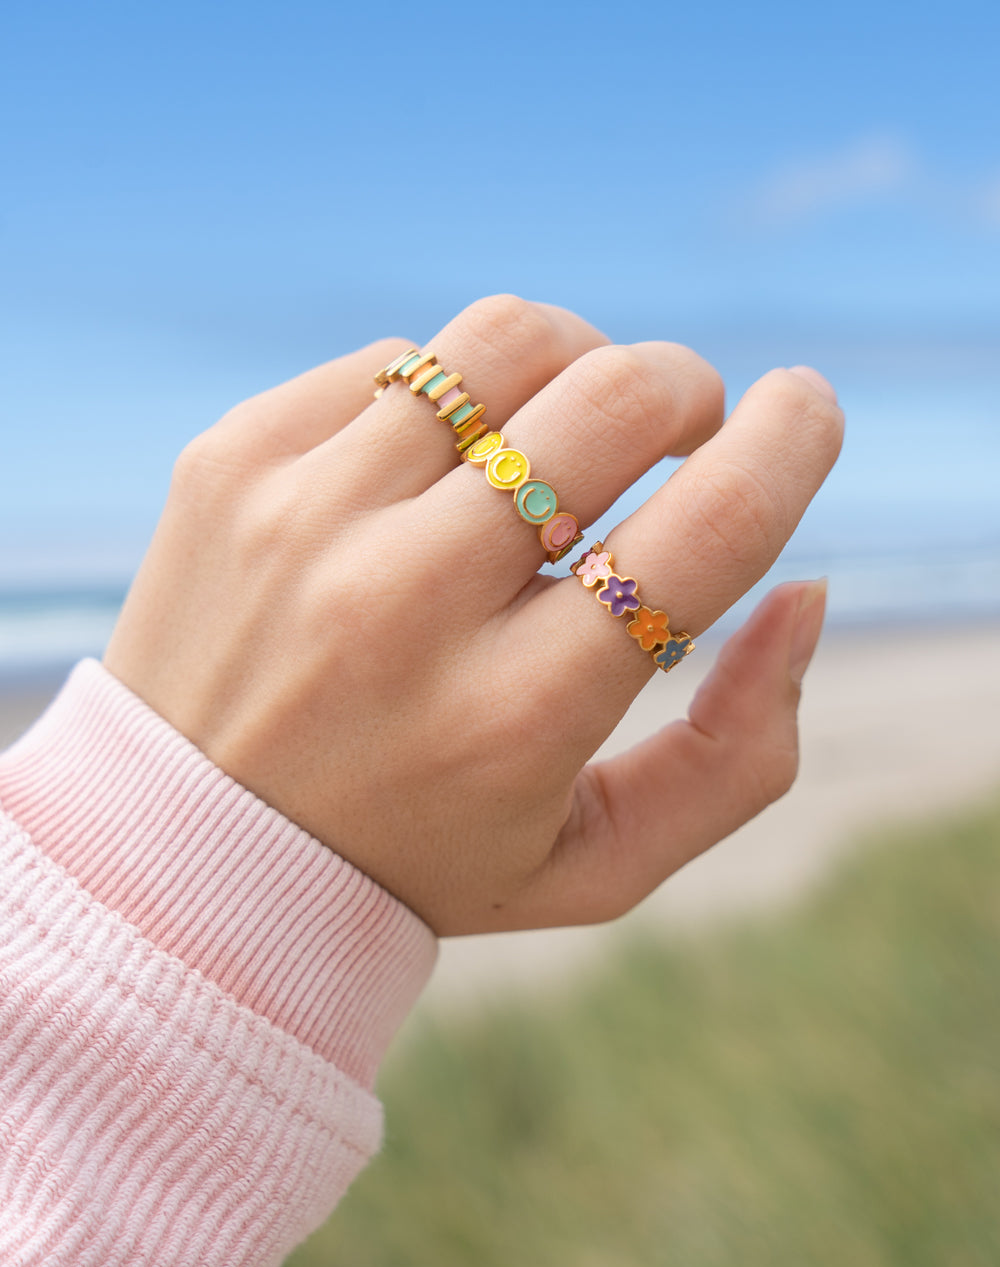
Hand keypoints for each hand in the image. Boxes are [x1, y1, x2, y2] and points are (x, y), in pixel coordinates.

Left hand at [103, 295, 842, 935]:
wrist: (185, 850)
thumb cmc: (415, 859)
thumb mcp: (592, 865)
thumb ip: (735, 757)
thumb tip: (808, 591)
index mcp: (513, 718)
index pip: (705, 530)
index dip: (788, 445)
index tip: (805, 408)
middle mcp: (404, 607)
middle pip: (615, 401)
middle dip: (687, 391)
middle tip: (680, 430)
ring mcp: (304, 518)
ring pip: (506, 342)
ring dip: (579, 361)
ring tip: (565, 430)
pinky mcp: (232, 462)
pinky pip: (396, 362)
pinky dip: (452, 401)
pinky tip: (435, 475)